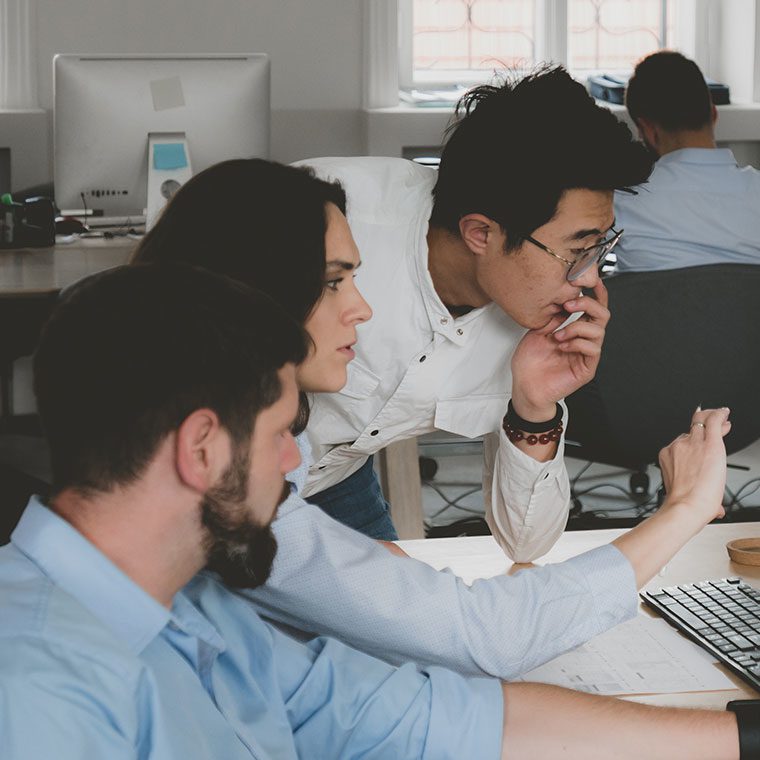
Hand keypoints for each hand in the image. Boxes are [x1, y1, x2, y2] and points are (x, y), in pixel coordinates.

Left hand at [510, 280, 609, 418]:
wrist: (525, 385)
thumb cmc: (530, 361)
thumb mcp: (538, 331)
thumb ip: (554, 317)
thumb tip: (565, 300)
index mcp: (574, 330)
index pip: (592, 310)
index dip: (598, 295)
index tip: (593, 281)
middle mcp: (584, 340)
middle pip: (602, 316)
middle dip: (587, 305)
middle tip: (568, 305)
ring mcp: (587, 354)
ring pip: (598, 331)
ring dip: (576, 328)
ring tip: (557, 336)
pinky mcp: (587, 368)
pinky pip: (592, 349)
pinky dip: (577, 343)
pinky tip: (562, 347)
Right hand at [658, 407, 730, 524]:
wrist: (687, 505)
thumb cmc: (683, 502)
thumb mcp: (684, 492)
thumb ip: (700, 497)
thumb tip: (718, 510)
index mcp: (668, 455)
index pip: (683, 439)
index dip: (696, 436)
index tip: (704, 437)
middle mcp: (679, 446)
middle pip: (693, 429)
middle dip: (705, 426)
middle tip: (718, 426)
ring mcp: (693, 443)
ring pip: (703, 423)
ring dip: (714, 421)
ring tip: (724, 421)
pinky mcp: (710, 444)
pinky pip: (714, 422)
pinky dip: (720, 415)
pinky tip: (725, 413)